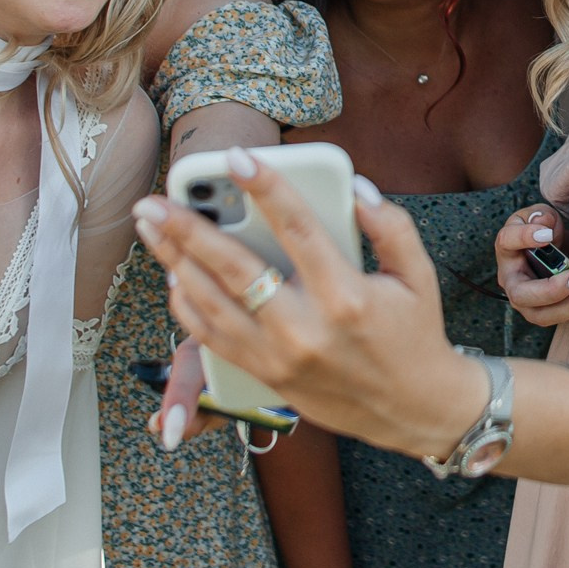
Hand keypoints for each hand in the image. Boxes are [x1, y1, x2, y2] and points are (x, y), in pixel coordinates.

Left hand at [134, 149, 485, 459]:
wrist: (412, 409)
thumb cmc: (415, 334)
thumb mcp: (418, 275)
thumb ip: (389, 226)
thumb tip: (356, 188)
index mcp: (346, 296)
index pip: (296, 229)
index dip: (264, 188)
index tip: (236, 157)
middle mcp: (306, 329)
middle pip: (234, 268)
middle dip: (187, 229)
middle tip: (152, 200)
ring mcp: (279, 357)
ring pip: (210, 305)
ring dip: (174, 263)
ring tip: (150, 228)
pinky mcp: (265, 377)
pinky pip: (211, 339)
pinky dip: (187, 306)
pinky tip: (174, 276)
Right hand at [494, 203, 568, 326]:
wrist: (563, 251)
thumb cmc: (548, 231)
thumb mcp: (544, 216)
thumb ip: (542, 216)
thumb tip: (545, 227)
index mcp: (508, 249)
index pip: (507, 241)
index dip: (524, 238)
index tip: (548, 235)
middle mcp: (512, 281)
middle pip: (521, 295)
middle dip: (551, 290)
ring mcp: (528, 302)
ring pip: (543, 316)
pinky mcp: (549, 312)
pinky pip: (566, 315)